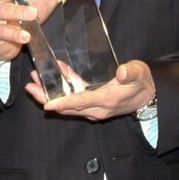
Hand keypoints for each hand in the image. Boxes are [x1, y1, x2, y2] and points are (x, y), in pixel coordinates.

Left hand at [31, 58, 155, 120]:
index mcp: (107, 100)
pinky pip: (74, 97)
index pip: (81, 103)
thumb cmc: (142, 83)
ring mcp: (94, 107)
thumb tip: (121, 71)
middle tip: (30, 86)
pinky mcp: (92, 103)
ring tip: (35, 80)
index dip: (64, 103)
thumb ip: (130, 72)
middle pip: (68, 106)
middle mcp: (97, 108)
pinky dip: (64, 87)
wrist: (148, 96)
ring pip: (68, 103)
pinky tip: (56, 74)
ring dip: (51, 93)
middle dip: (47, 98)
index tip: (47, 104)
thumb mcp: (138, 73)